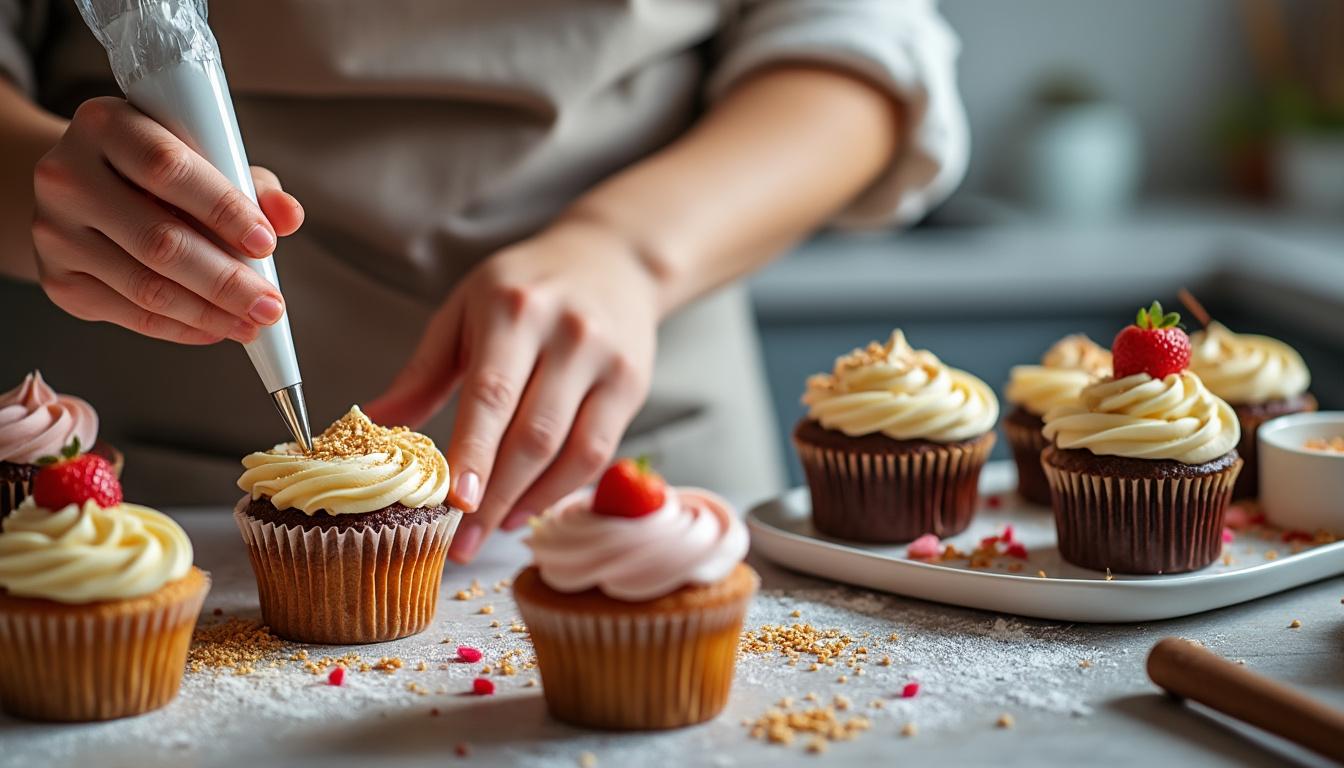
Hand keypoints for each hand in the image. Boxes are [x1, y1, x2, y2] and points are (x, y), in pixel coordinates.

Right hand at [32, 97, 303, 344]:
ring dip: (210, 313)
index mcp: (107, 124)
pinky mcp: (58, 278)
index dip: (223, 210)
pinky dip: (182, 328)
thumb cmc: (160, 173)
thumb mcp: (208, 159)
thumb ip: (253, 184)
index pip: (167, 168)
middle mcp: (68, 175)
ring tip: (253, 322)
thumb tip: (288, 216)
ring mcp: (55, 231)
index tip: (267, 244)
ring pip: (145, 285)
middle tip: (270, 304)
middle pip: (159, 239)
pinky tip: (217, 328)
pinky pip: (130, 314)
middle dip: (226, 280)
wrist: (85, 189)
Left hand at [365, 218, 660, 562]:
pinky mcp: (633, 385)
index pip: (492, 393)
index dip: (475, 453)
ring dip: (528, 501)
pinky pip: (597, 452)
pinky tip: (527, 506)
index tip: (454, 502)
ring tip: (490, 530)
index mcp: (513, 309)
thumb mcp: (465, 310)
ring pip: (569, 450)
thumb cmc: (525, 286)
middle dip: (494, 497)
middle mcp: (567, 333)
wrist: (613, 259)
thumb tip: (369, 424)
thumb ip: (422, 372)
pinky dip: (560, 489)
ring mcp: (606, 361)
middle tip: (460, 543)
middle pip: (532, 434)